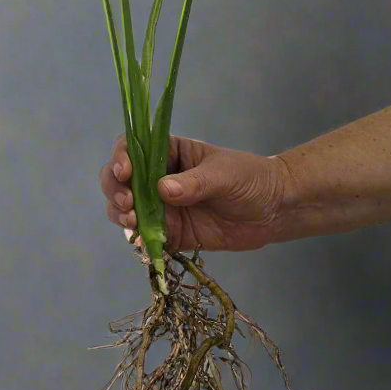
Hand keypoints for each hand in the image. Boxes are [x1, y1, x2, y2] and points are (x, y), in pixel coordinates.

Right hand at [98, 133, 290, 253]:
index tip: (124, 171)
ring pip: (126, 209)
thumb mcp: (225, 174)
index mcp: (169, 153)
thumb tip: (163, 190)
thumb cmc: (251, 179)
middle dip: (115, 190)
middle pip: (119, 179)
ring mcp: (162, 207)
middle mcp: (158, 178)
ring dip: (121, 215)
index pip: (133, 147)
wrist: (275, 211)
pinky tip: (141, 242)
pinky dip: (138, 239)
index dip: (121, 157)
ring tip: (133, 223)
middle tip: (128, 203)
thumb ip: (195, 182)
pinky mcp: (171, 233)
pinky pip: (146, 236)